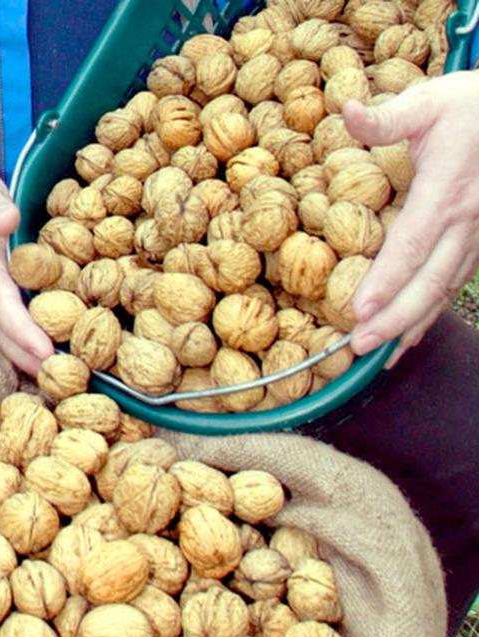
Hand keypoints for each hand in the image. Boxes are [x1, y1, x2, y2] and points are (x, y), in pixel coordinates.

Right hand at [0, 170, 54, 374]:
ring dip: (32, 360)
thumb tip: (8, 220)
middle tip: (65, 379)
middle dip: (32, 358)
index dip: (22, 329)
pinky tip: (56, 358)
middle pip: (5, 333)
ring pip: (8, 337)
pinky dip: (32, 348)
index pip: (0, 304)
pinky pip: (13, 330)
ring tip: (65, 378)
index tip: (45, 350)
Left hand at [343, 72, 478, 366]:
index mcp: (446, 190)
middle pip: (429, 280)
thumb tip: (347, 111)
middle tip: (358, 347)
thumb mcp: (427, 103)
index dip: (387, 280)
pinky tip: (410, 336)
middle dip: (395, 318)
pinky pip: (455, 283)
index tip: (361, 311)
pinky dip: (432, 312)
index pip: (412, 244)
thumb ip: (385, 118)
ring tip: (380, 356)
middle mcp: (468, 220)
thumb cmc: (470, 105)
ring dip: (413, 324)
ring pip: (445, 288)